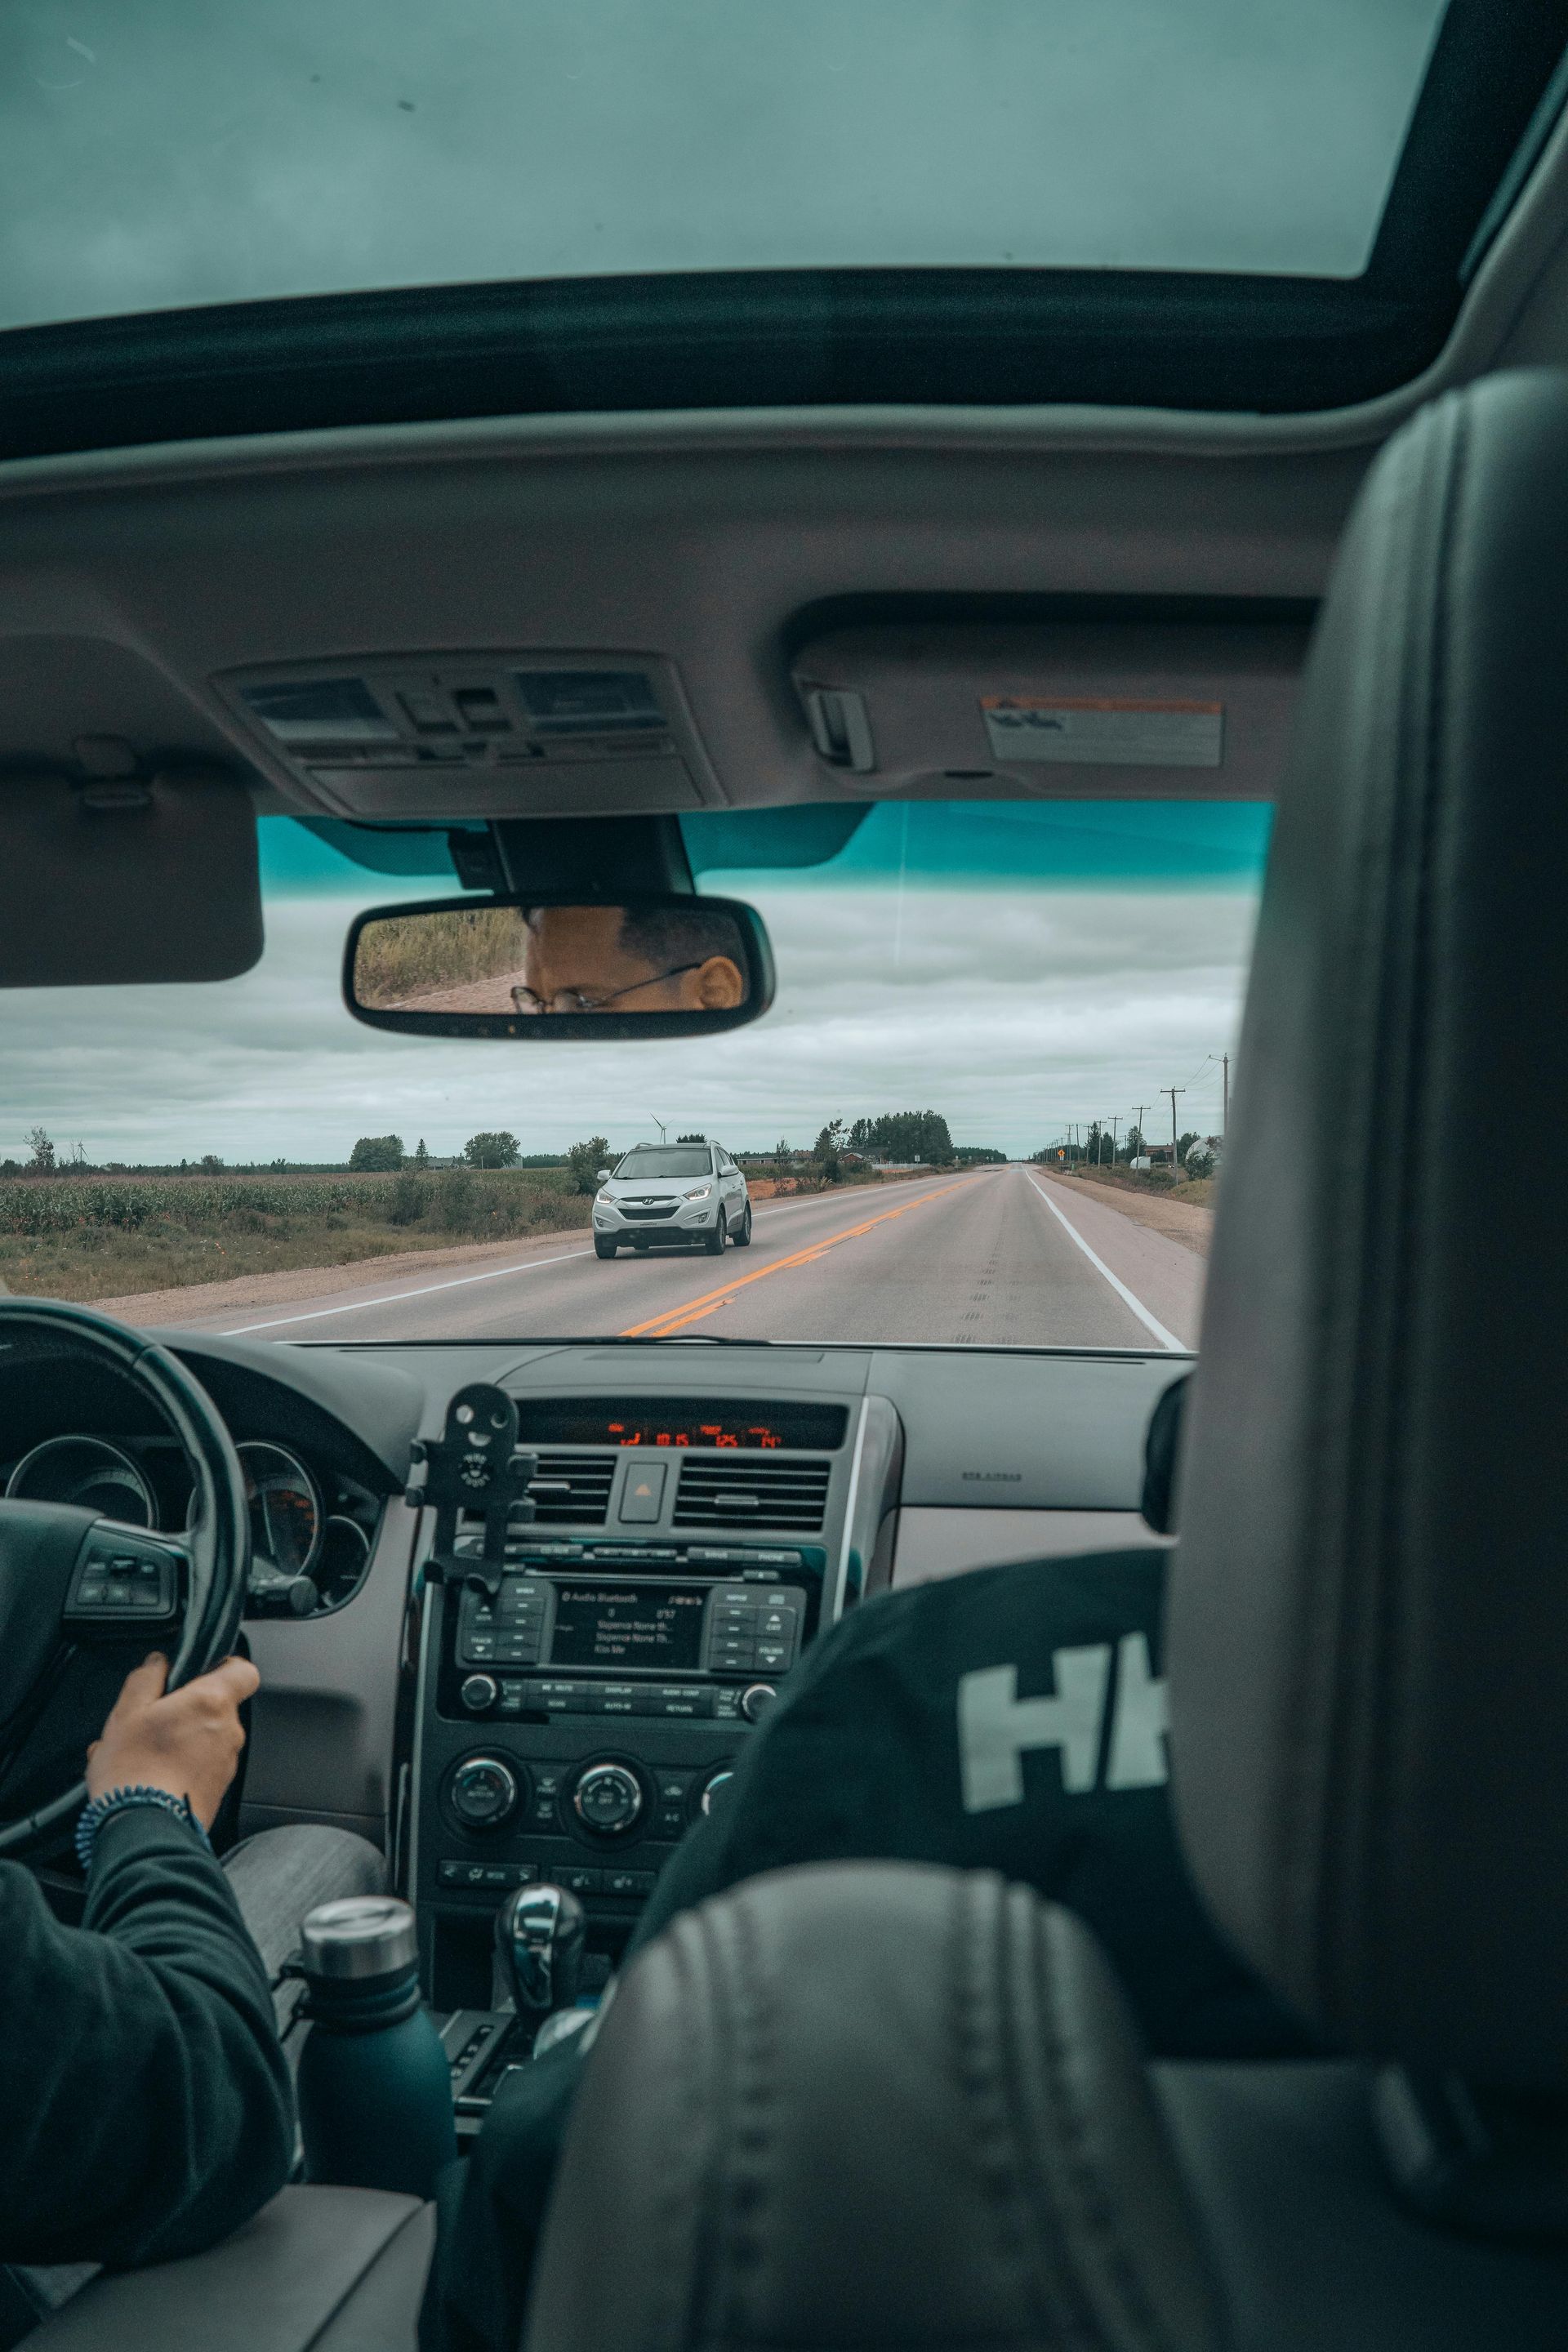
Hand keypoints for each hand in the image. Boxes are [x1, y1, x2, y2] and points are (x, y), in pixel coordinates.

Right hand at [86, 1651, 259, 1829]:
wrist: (144, 1829)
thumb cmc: (135, 1772)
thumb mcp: (126, 1712)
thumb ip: (146, 1677)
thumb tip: (158, 1663)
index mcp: (212, 1702)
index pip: (244, 1670)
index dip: (223, 1666)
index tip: (199, 1672)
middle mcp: (229, 1731)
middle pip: (217, 1706)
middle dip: (188, 1708)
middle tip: (154, 1718)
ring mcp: (226, 1762)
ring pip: (206, 1737)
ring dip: (181, 1738)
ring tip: (144, 1751)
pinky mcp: (218, 1789)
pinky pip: (202, 1765)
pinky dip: (180, 1764)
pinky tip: (149, 1774)